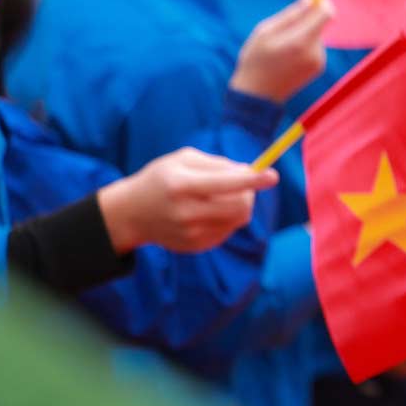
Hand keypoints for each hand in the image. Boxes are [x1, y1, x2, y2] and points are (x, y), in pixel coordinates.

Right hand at [97, 148, 277, 253]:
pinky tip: (209, 212)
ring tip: (222, 196)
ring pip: (238, 219)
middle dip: (249, 192)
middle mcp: (185, 211)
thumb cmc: (162, 178)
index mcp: (181, 185)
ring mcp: (190, 232)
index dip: (252, 180)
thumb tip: (250, 172)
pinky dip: (228, 218)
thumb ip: (218, 163)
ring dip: (240, 205)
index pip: (225, 183)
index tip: (273, 176)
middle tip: (244, 185)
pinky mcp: (195, 246)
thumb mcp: (183, 160)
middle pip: (240, 205)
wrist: (132, 213)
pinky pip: (228, 230)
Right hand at [231, 0, 331, 103]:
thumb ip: (290, 15)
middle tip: (290, 14)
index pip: (325, 14)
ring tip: (280, 43)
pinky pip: (315, 46)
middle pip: (321, 23)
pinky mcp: (318, 68)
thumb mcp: (265, 31)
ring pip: (316, 34)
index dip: (322, 0)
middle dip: (308, 15)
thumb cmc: (255, 59)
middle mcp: (315, 52)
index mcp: (300, 41)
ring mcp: (319, 61)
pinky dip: (304, 43)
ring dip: (303, 31)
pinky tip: (286, 54)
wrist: (257, 94)